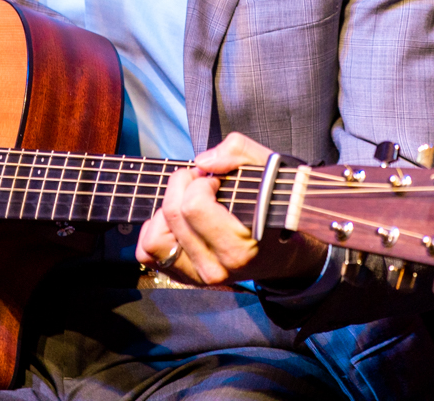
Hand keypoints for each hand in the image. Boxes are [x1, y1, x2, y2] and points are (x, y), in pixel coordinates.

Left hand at [135, 131, 326, 285]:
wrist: (285, 252)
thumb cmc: (276, 207)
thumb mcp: (269, 169)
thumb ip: (238, 153)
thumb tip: (202, 162)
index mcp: (240, 247)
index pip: (194, 206)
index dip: (201, 182)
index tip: (217, 182)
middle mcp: (217, 268)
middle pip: (172, 214)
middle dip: (182, 185)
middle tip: (202, 183)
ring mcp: (199, 277)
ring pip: (154, 238)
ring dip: (166, 210)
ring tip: (189, 202)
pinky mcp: (185, 278)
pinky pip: (148, 253)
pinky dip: (155, 230)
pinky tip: (178, 220)